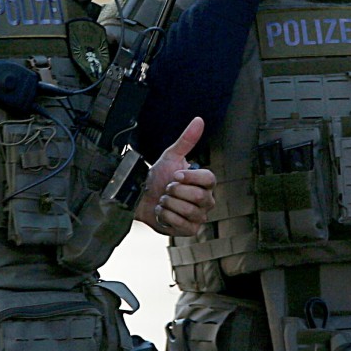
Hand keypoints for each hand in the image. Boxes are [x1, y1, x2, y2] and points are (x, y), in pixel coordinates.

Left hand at [137, 116, 215, 235]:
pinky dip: (166, 216)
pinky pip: (181, 224)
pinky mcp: (190, 230)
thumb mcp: (171, 156)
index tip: (175, 175)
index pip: (209, 179)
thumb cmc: (158, 177)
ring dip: (169, 204)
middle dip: (175, 191)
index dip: (190, 177)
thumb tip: (199, 120)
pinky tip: (162, 212)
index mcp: (205, 183)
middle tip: (166, 188)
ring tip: (164, 200)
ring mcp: (199, 216)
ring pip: (189, 211)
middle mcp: (206, 200)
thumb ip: (187, 139)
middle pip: (198, 196)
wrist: (141, 198)